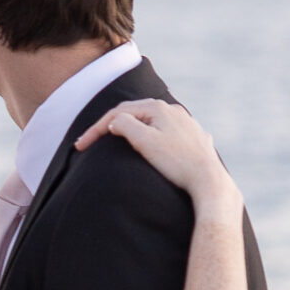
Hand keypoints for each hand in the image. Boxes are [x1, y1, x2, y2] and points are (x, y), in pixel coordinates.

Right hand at [74, 99, 241, 218]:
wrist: (209, 180)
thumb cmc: (176, 162)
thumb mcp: (144, 142)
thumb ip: (125, 126)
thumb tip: (115, 122)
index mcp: (158, 108)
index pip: (118, 113)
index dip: (96, 129)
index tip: (80, 147)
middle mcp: (174, 111)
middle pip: (135, 114)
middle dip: (112, 127)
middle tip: (93, 141)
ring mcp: (187, 124)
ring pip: (153, 123)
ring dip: (134, 130)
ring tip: (121, 140)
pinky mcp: (196, 140)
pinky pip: (169, 134)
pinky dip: (154, 138)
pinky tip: (154, 145)